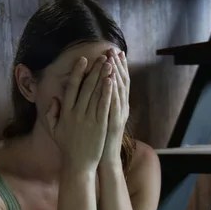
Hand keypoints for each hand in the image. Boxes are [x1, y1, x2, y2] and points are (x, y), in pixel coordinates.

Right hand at [45, 56, 113, 172]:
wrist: (78, 164)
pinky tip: (111, 81)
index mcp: (66, 113)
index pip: (72, 88)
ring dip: (102, 77)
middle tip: (101, 57)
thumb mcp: (54, 130)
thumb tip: (54, 99)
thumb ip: (51, 114)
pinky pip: (103, 106)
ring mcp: (88, 119)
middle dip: (93, 70)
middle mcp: (76, 113)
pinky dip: (107, 92)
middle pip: (86, 87)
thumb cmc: (67, 147)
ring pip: (96, 94)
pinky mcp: (100, 125)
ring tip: (108, 64)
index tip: (83, 60)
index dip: (78, 72)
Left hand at [101, 49, 129, 166]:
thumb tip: (91, 89)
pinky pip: (113, 105)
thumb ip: (97, 104)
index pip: (117, 82)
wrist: (104, 159)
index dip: (116, 66)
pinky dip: (112, 92)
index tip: (112, 52)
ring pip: (118, 92)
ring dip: (115, 74)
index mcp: (115, 106)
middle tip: (113, 50)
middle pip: (119, 83)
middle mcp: (120, 108)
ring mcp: (117, 116)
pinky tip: (110, 80)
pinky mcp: (113, 123)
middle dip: (116, 65)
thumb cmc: (98, 140)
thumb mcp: (98, 119)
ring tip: (112, 59)